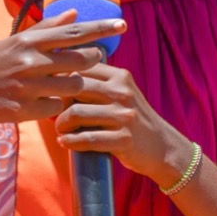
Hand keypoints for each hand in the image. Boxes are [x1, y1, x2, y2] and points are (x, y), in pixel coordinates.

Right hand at [0, 9, 126, 127]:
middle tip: (90, 59)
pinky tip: (47, 100)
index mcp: (29, 41)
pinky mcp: (25, 110)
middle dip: (91, 60)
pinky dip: (56, 103)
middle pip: (81, 60)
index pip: (73, 32)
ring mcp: (28, 87)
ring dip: (75, 84)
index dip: (100, 28)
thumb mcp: (17, 40)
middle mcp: (30, 61)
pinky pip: (57, 106)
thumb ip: (47, 28)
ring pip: (74, 85)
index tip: (122, 23)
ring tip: (66, 81)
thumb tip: (75, 13)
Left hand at [53, 61, 186, 184]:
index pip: (80, 68)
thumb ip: (97, 83)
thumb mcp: (121, 93)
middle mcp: (122, 93)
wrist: (163, 147)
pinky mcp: (123, 139)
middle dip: (58, 102)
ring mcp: (124, 116)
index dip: (61, 80)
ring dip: (61, 124)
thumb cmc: (133, 119)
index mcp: (120, 77)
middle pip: (74, 88)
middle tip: (53, 114)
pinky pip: (87, 139)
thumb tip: (57, 77)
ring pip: (76, 113)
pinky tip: (65, 142)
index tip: (53, 92)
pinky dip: (70, 141)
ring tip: (60, 130)